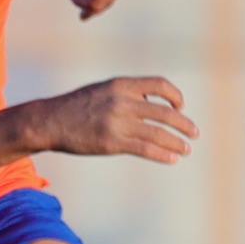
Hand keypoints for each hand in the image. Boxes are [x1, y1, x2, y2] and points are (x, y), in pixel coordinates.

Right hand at [30, 76, 197, 164]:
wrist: (50, 121)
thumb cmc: (77, 107)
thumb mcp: (103, 90)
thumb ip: (127, 94)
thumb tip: (153, 104)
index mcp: (121, 85)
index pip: (159, 85)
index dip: (175, 96)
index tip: (180, 107)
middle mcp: (122, 101)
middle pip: (165, 112)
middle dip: (184, 124)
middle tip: (194, 133)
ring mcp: (117, 123)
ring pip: (159, 133)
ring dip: (177, 142)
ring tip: (186, 150)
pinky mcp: (112, 143)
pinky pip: (145, 148)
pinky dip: (162, 154)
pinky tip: (171, 159)